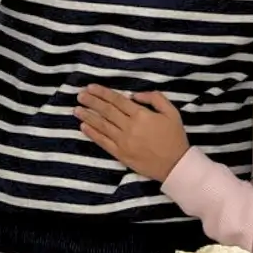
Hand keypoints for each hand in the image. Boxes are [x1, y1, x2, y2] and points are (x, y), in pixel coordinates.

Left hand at [75, 85, 189, 181]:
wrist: (175, 164)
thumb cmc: (174, 136)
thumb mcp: (172, 112)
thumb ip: (155, 98)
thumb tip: (134, 95)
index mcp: (142, 115)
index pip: (118, 100)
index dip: (103, 93)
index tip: (91, 87)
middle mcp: (130, 127)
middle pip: (107, 111)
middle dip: (92, 101)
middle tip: (80, 94)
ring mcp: (123, 141)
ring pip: (102, 125)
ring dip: (88, 116)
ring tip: (76, 109)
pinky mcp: (120, 154)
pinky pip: (103, 142)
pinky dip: (92, 134)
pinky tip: (83, 127)